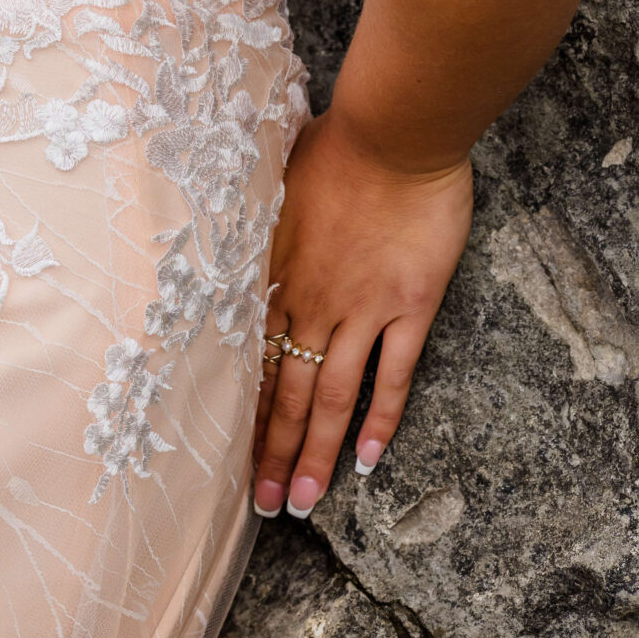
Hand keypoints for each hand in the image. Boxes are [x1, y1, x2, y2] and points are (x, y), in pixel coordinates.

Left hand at [252, 104, 472, 517]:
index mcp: (279, 274)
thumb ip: (263, 222)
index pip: (255, 358)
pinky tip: (369, 462)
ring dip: (317, 454)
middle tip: (261, 504)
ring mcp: (364, 309)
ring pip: (334, 398)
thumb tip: (233, 227)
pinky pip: (392, 376)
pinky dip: (380, 421)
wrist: (396, 133)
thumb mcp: (278, 182)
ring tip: (301, 503)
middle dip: (272, 451)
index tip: (229, 452)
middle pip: (289, 392)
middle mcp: (315, 301)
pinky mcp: (410, 307)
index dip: (244, 408)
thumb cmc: (337, 145)